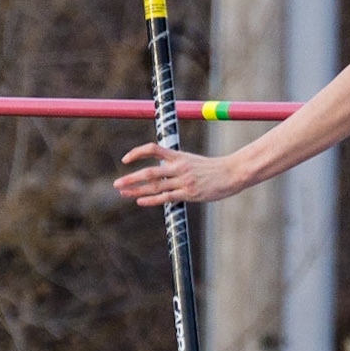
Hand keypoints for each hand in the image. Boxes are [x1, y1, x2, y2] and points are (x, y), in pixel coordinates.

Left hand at [115, 142, 244, 207]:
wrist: (232, 173)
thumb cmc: (212, 169)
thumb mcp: (192, 161)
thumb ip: (175, 166)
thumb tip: (158, 173)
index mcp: (179, 156)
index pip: (153, 149)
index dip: (137, 153)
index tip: (125, 160)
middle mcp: (179, 167)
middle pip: (149, 172)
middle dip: (130, 178)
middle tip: (116, 183)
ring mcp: (184, 181)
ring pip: (155, 186)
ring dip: (136, 190)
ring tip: (123, 192)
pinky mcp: (190, 193)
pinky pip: (166, 198)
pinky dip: (151, 200)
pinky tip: (140, 201)